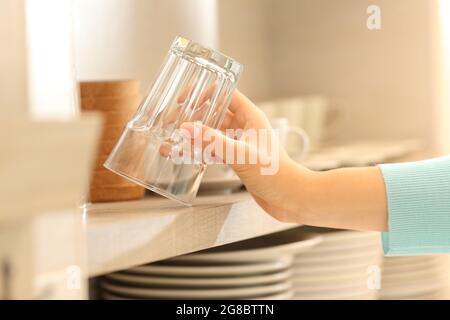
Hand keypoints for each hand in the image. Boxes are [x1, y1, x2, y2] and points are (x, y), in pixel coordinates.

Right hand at [180, 90, 312, 221]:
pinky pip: (217, 149)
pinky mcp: (239, 159)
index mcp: (251, 117)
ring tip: (178, 138)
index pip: (227, 94)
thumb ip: (213, 141)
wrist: (289, 197)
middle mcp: (246, 127)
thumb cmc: (276, 174)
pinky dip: (203, 150)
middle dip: (197, 115)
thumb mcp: (240, 154)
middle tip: (176, 120)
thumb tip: (188, 128)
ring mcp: (242, 143)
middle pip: (217, 113)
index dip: (206, 93)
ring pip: (215, 132)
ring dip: (198, 134)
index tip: (188, 98)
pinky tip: (190, 154)